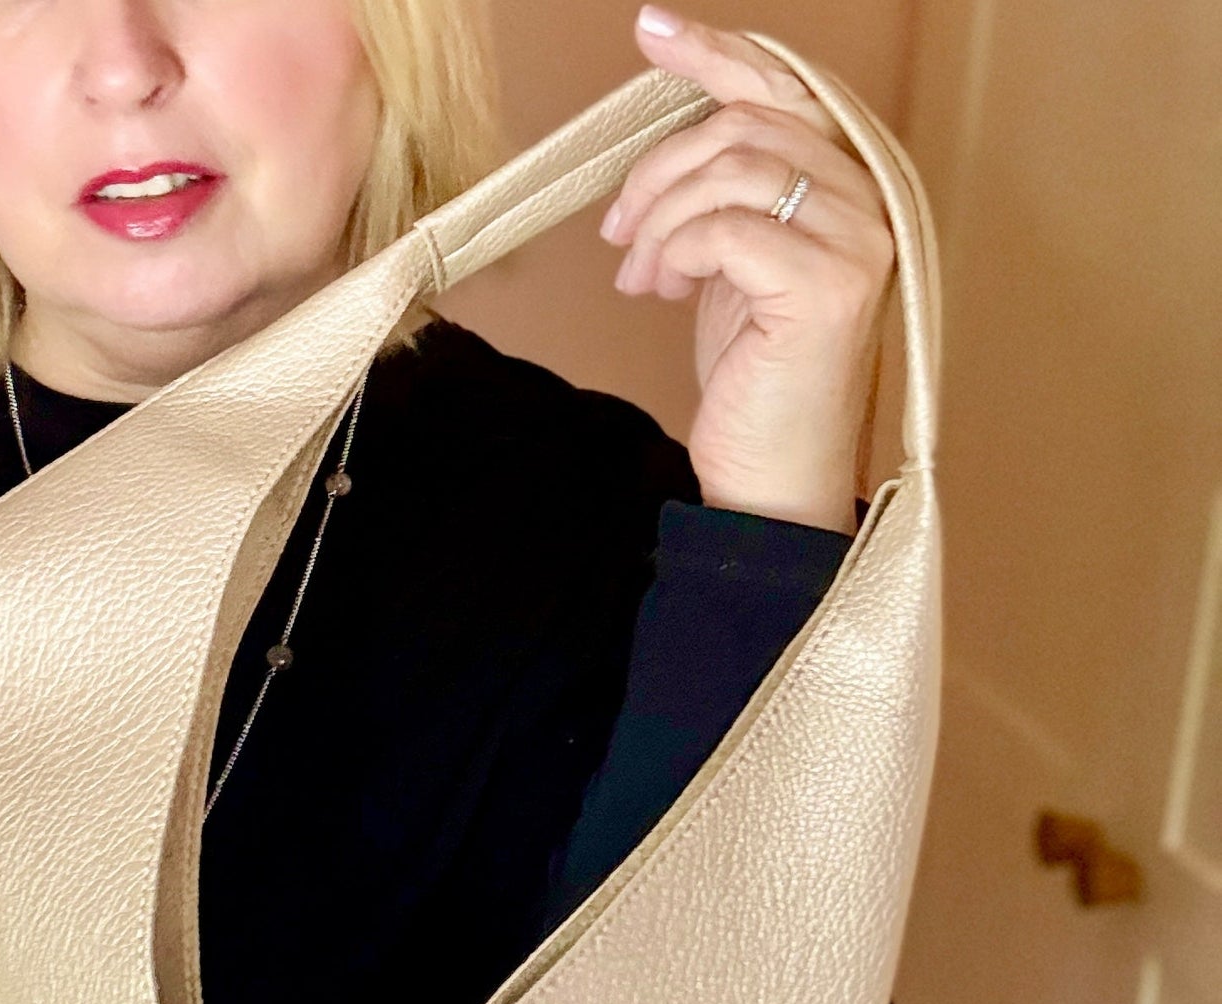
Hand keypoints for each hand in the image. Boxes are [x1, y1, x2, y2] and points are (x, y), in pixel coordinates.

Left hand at [601, 8, 895, 532]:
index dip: (715, 53)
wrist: (772, 475)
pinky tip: (664, 291)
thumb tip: (668, 142)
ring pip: (731, 171)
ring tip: (639, 274)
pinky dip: (678, 252)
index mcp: (850, 184)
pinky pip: (726, 228)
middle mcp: (869, 200)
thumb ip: (723, 198)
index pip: (783, 88)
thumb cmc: (753, 377)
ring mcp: (857, 240)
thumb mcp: (731, 266)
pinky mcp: (826, 285)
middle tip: (617, 231)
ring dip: (660, 218)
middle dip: (659, 170)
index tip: (651, 30)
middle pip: (743, 127)